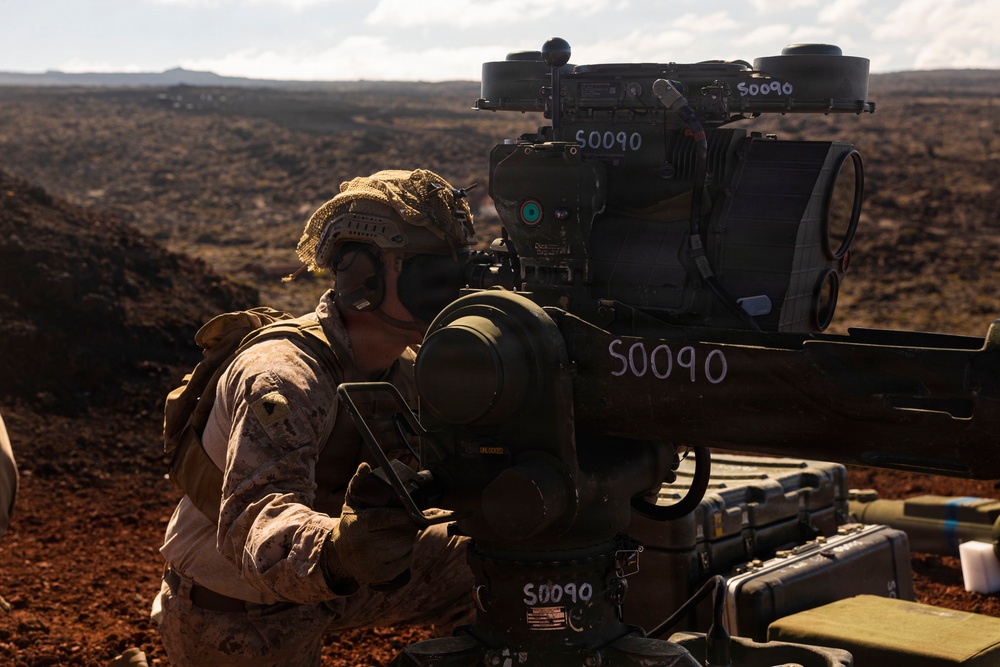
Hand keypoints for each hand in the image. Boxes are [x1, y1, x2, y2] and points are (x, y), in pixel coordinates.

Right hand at [322, 463, 417, 587]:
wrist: (340, 555)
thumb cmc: (351, 524)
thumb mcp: (351, 502)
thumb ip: (359, 483)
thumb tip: (365, 466)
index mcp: (357, 526)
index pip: (387, 518)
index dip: (405, 514)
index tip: (415, 511)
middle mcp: (363, 547)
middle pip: (402, 533)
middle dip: (408, 525)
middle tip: (405, 520)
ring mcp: (372, 564)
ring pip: (406, 546)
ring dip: (408, 537)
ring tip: (398, 532)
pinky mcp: (381, 576)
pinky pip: (406, 560)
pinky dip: (406, 552)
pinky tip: (397, 546)